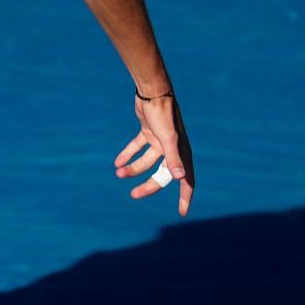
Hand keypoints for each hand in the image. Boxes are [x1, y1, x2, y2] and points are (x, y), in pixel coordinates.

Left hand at [115, 90, 193, 214]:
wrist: (152, 91)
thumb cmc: (163, 114)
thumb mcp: (168, 138)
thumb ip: (174, 158)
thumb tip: (181, 178)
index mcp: (181, 152)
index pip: (186, 180)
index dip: (185, 197)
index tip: (182, 213)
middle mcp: (173, 149)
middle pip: (162, 175)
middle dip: (149, 185)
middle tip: (134, 195)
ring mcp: (160, 141)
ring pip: (147, 162)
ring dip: (133, 168)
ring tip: (118, 173)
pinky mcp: (148, 132)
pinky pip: (138, 148)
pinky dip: (128, 154)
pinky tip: (117, 162)